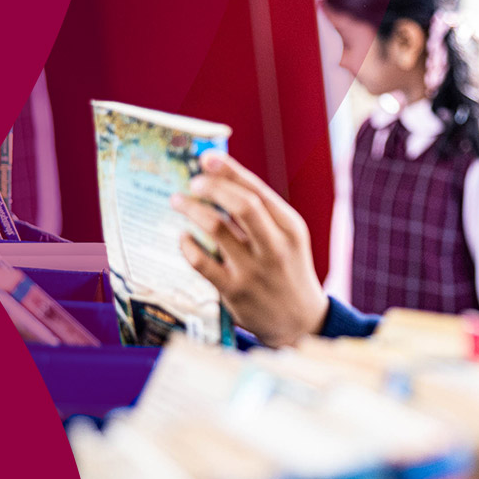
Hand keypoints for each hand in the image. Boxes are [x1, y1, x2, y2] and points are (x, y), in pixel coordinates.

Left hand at [171, 151, 328, 347]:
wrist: (300, 320)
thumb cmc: (287, 269)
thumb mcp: (287, 238)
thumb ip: (261, 213)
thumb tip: (219, 180)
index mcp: (290, 227)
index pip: (258, 190)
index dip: (230, 170)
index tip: (207, 158)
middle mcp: (275, 246)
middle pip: (242, 205)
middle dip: (213, 187)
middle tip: (193, 182)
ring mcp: (254, 270)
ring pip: (217, 228)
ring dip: (192, 209)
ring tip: (178, 201)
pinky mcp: (235, 291)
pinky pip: (202, 261)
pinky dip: (187, 245)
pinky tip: (183, 237)